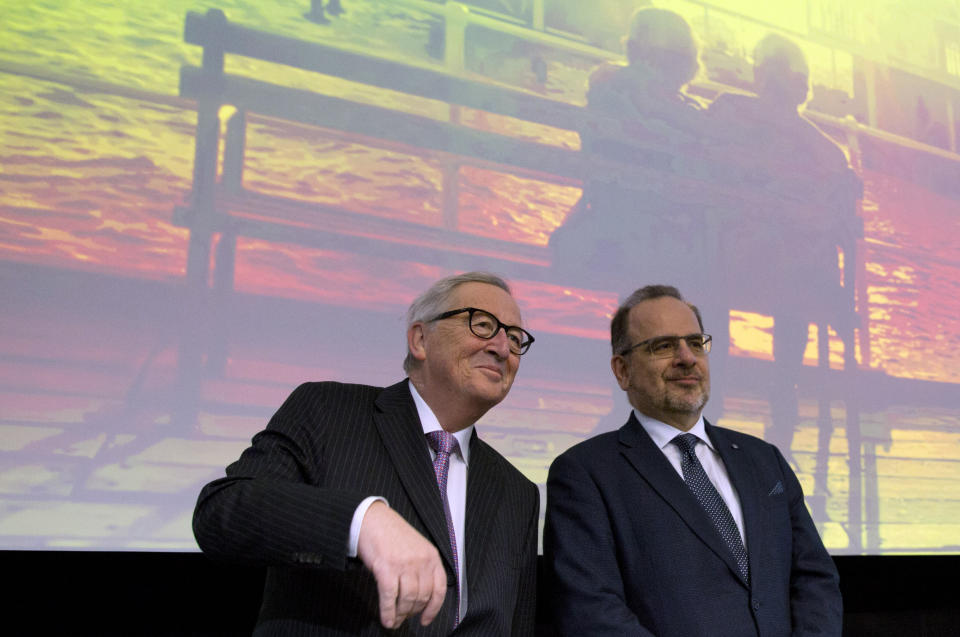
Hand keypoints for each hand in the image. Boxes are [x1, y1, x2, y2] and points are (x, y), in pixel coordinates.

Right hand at [357, 501, 447, 628]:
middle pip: (422, 597)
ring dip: (400, 614)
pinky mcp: (386, 568)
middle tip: (403, 618)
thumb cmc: (391, 533)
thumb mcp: (415, 547)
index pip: (439, 589)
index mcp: (431, 555)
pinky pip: (390, 597)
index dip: (433, 609)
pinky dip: (388, 612)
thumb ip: (422, 568)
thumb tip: (420, 597)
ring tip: (394, 620)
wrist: (371, 519)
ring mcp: (404, 564)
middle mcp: (421, 560)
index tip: (426, 619)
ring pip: (408, 600)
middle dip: (412, 612)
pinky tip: (386, 618)